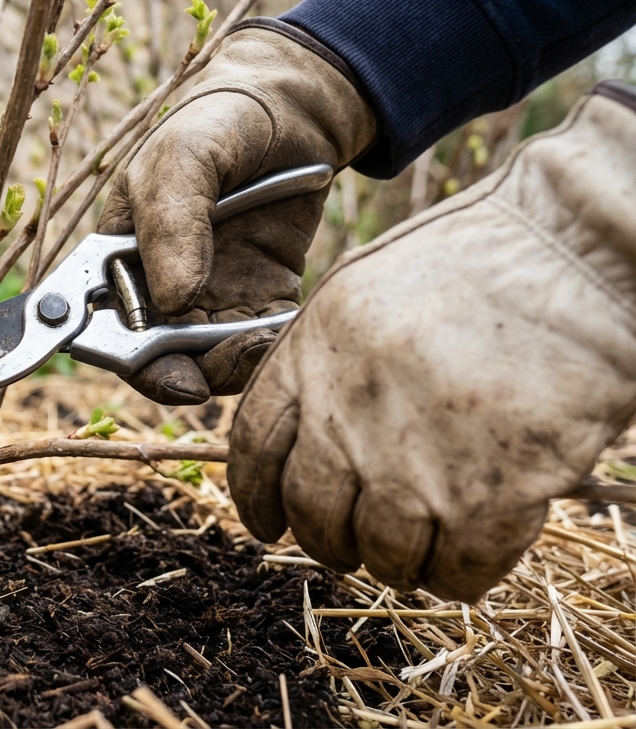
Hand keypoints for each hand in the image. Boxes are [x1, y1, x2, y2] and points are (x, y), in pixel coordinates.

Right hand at [98, 22, 375, 404]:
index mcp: (117, 255)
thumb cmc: (218, 121)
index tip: (164, 370)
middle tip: (213, 372)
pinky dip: (265, 352)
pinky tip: (279, 333)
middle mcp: (157, 284)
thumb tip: (174, 300)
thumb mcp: (183, 158)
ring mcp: (209, 294)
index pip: (105, 325)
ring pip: (206, 361)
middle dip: (181, 375)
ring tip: (257, 345)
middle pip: (154, 357)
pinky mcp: (260, 298)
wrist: (295, 106)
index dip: (125, 359)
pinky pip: (254, 344)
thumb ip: (173, 225)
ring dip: (228, 366)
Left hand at [228, 87, 635, 601]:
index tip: (267, 523)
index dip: (255, 496)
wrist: (579, 257)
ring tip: (418, 552)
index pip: (254, 446)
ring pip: (383, 552)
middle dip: (327, 541)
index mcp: (312, 354)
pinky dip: (460, 576)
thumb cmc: (485, 259)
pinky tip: (471, 558)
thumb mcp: (367, 289)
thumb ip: (327, 358)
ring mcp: (416, 462)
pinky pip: (459, 569)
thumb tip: (309, 425)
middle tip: (350, 547)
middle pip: (313, 511)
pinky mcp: (491, 497)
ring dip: (397, 563)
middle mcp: (349, 414)